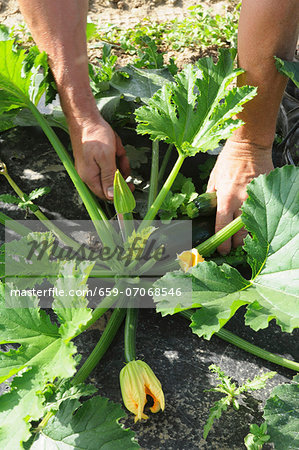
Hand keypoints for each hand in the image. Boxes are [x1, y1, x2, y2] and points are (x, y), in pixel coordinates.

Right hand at [67, 113, 129, 199]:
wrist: (85, 117)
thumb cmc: (94, 135)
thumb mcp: (106, 157)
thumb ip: (109, 178)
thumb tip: (111, 196)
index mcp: (90, 177)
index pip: (106, 194)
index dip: (119, 192)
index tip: (131, 186)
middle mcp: (88, 174)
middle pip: (111, 181)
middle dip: (120, 170)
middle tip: (122, 158)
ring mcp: (91, 166)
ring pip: (112, 170)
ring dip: (118, 159)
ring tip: (116, 148)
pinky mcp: (94, 158)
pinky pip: (109, 161)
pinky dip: (114, 153)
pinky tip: (114, 145)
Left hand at [207, 140, 273, 254]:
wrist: (249, 146)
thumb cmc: (229, 160)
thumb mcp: (213, 179)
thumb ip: (212, 198)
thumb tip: (210, 212)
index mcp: (226, 199)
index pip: (222, 228)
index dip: (222, 243)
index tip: (221, 250)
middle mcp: (242, 202)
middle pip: (241, 234)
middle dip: (237, 244)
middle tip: (233, 245)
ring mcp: (256, 199)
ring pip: (254, 228)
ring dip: (248, 235)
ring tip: (243, 237)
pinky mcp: (266, 195)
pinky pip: (264, 214)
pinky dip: (259, 220)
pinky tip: (255, 221)